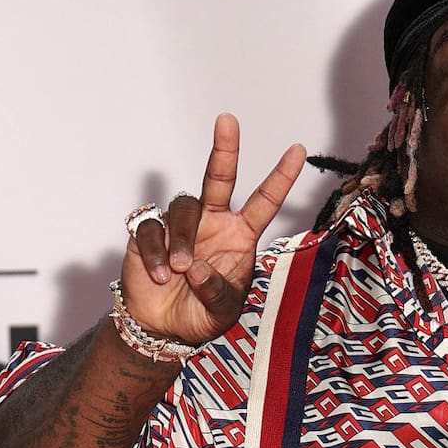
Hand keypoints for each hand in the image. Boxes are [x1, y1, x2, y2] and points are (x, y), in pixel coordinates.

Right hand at [120, 113, 305, 343]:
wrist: (163, 327)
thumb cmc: (201, 313)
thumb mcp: (221, 309)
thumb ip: (215, 290)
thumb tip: (194, 267)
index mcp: (240, 234)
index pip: (264, 201)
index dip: (281, 176)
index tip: (298, 149)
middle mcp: (212, 222)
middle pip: (219, 177)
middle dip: (225, 149)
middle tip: (228, 120)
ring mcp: (181, 224)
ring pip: (183, 209)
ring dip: (181, 240)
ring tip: (178, 271)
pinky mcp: (149, 232)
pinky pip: (151, 230)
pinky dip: (154, 254)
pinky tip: (159, 276)